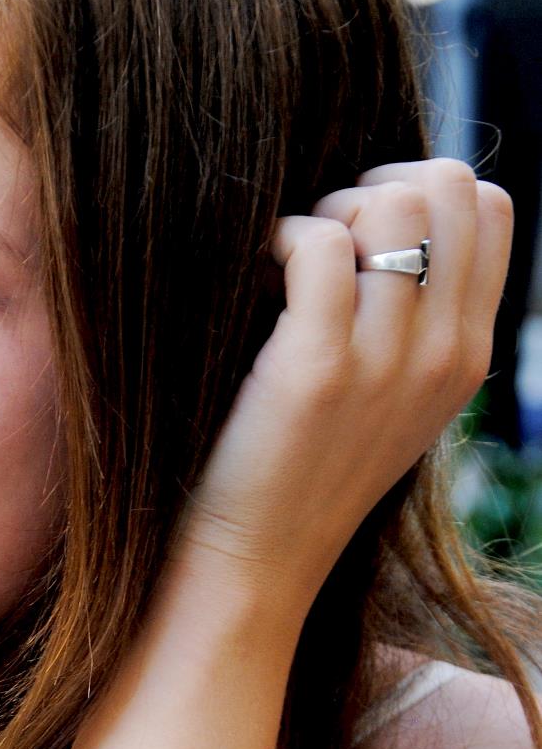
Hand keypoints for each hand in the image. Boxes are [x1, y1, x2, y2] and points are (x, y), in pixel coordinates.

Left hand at [172, 158, 512, 621]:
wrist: (257, 562)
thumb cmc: (303, 468)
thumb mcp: (391, 398)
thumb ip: (414, 320)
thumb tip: (390, 211)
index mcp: (467, 355)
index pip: (491, 207)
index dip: (423, 189)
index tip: (364, 230)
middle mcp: (442, 355)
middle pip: (448, 186)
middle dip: (376, 188)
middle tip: (324, 242)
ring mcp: (386, 363)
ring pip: (386, 205)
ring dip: (326, 211)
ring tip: (288, 264)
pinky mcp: (318, 370)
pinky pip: (318, 243)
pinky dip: (281, 238)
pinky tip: (259, 277)